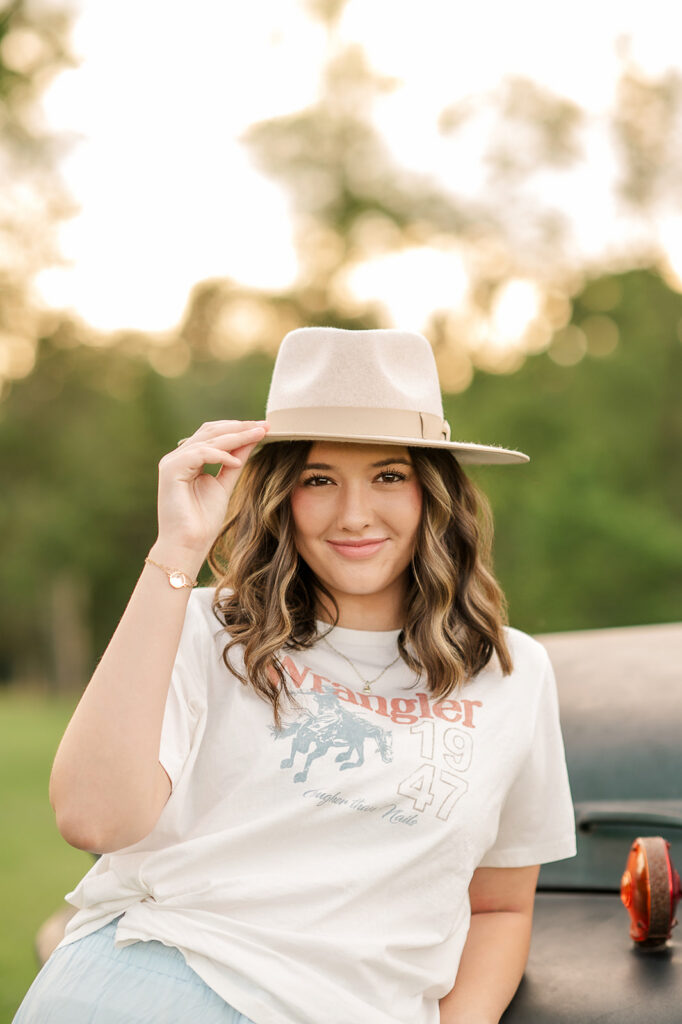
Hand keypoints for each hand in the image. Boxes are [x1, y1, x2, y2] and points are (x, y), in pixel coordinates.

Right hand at [154, 419, 268, 560]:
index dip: (238, 429)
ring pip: (207, 440)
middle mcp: (178, 457)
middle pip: (210, 432)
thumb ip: (234, 462)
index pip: (214, 434)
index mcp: (188, 459)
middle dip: (240, 427)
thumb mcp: (225, 484)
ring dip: (236, 437)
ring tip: (259, 436)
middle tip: (264, 425)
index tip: (264, 428)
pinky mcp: (170, 470)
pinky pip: (199, 454)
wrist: (188, 544)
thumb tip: (251, 440)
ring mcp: (171, 462)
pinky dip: (220, 456)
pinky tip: (237, 462)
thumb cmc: (203, 520)